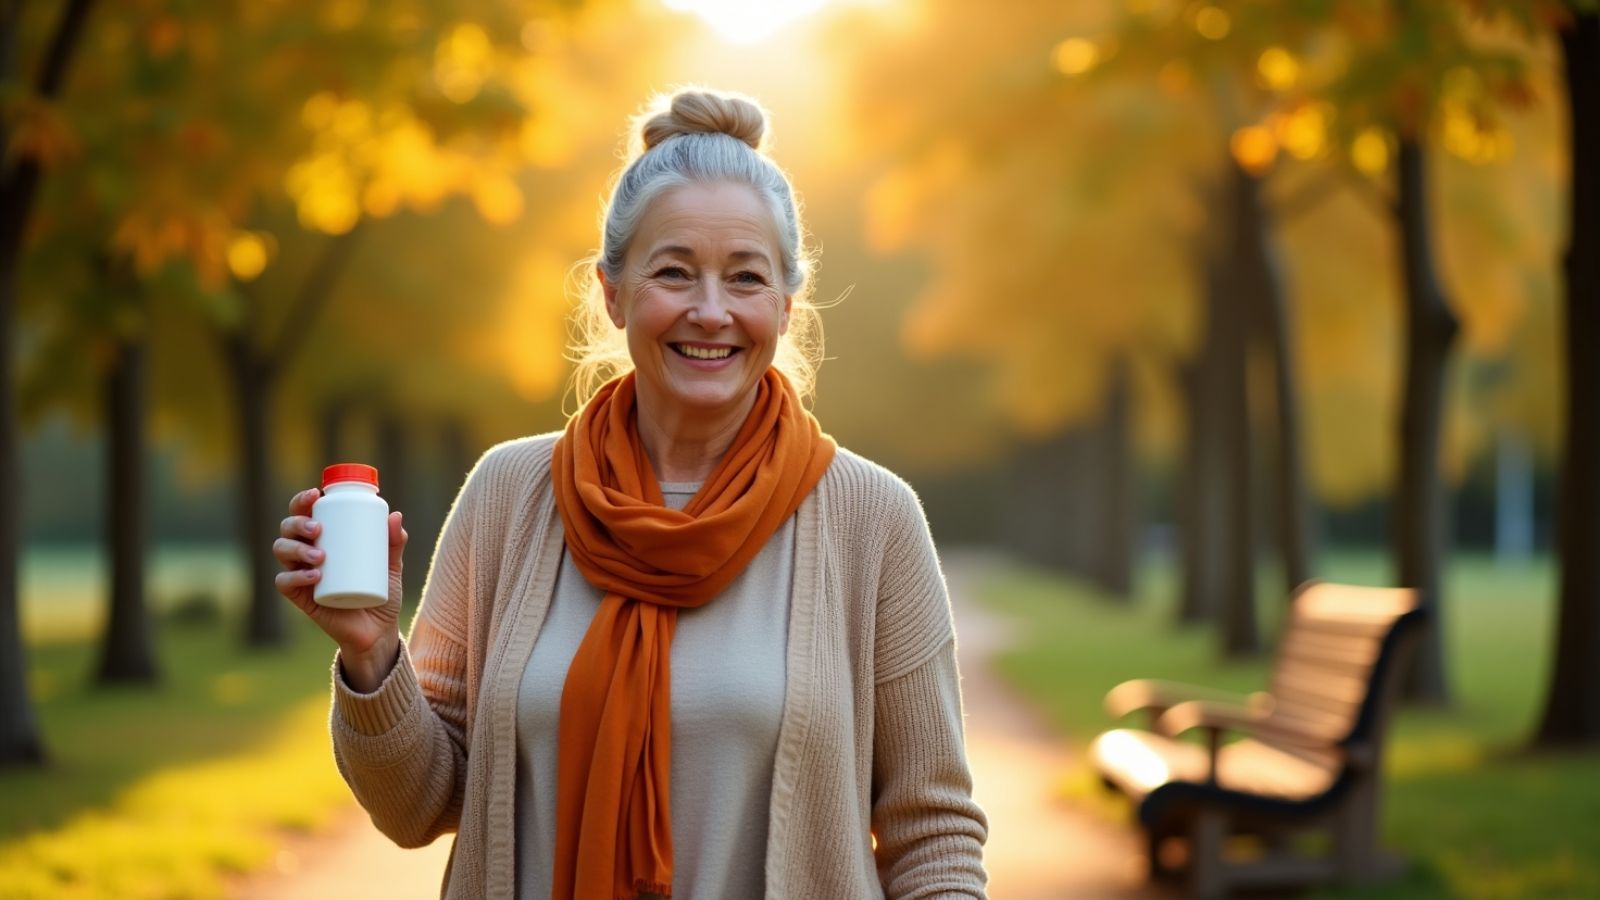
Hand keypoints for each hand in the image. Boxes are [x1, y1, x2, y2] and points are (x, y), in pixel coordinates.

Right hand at [273, 488, 406, 690]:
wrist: (379, 631)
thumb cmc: (381, 592)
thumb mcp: (391, 566)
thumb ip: (394, 543)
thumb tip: (396, 516)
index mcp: (325, 539)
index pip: (305, 513)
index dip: (303, 500)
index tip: (316, 494)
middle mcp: (307, 554)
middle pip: (287, 529)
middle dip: (297, 523)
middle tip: (318, 530)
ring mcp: (302, 575)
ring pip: (281, 551)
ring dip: (296, 549)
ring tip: (321, 556)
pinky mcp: (301, 598)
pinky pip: (285, 583)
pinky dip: (294, 577)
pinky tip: (313, 575)